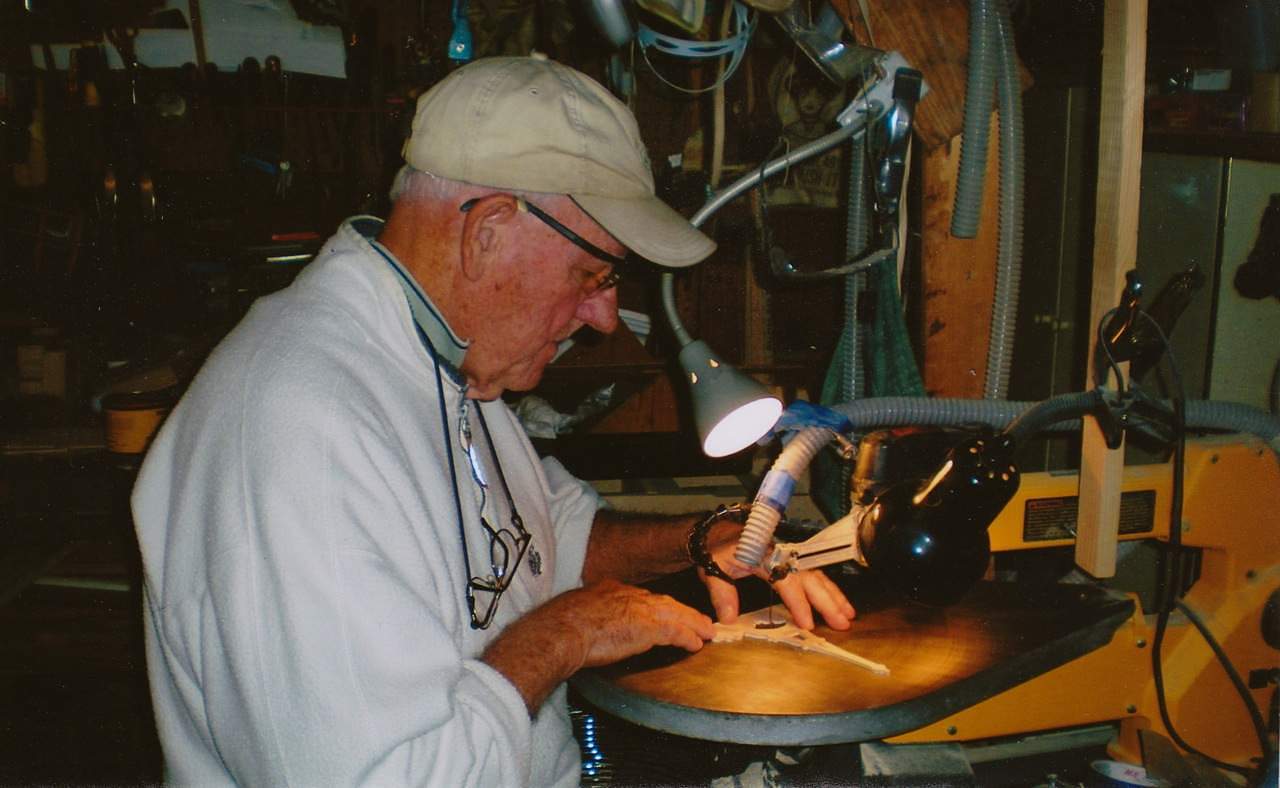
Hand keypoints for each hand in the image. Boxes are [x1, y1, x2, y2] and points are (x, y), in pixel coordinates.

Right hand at [540, 579, 716, 669]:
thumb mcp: (575, 611)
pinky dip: (687, 637)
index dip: (655, 606)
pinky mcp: (648, 627)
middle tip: (698, 620)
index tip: (664, 613)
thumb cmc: (560, 626)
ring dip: (693, 623)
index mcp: (611, 589)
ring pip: (676, 614)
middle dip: (682, 611)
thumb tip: (587, 626)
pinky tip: (696, 644)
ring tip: (706, 631)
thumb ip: (589, 615)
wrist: (561, 631)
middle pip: (663, 602)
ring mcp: (640, 609)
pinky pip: (675, 632)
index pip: (641, 597)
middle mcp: (628, 594)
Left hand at [699, 517, 855, 630]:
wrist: (716, 531)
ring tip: (847, 615)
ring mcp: (788, 556)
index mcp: (763, 555)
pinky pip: (814, 574)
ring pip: (816, 575)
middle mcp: (781, 554)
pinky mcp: (791, 560)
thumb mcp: (714, 569)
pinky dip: (828, 589)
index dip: (797, 602)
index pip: (786, 580)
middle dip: (827, 601)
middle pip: (809, 578)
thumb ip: (722, 594)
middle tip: (841, 622)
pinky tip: (838, 602)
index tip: (806, 622)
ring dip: (833, 596)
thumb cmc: (716, 549)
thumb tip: (729, 619)